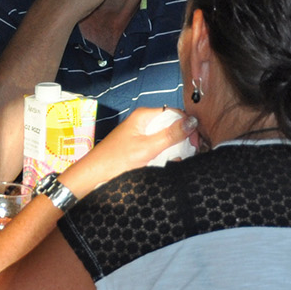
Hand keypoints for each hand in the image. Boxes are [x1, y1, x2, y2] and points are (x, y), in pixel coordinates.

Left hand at [60, 107, 197, 199]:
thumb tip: (192, 121)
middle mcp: (142, 122)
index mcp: (144, 116)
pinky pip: (157, 148)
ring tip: (176, 161)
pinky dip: (164, 155)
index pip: (174, 114)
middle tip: (189, 153)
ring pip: (165, 138)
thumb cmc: (116, 160)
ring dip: (173, 149)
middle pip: (171, 126)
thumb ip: (171, 135)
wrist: (94, 175)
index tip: (196, 142)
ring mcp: (140, 135)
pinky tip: (165, 164)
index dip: (187, 126)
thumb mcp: (148, 147)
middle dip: (181, 139)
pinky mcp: (138, 147)